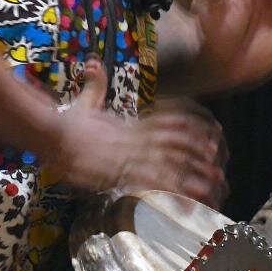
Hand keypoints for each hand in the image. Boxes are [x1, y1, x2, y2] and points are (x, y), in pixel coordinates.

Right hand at [52, 58, 227, 208]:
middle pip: (178, 146)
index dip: (195, 132)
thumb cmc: (66, 122)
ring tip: (212, 193)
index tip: (213, 143)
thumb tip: (94, 64)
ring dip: (192, 180)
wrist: (50, 132)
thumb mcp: (84, 102)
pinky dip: (168, 194)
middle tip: (221, 175)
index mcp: (133, 125)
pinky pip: (149, 184)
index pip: (172, 122)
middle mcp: (137, 138)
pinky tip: (182, 206)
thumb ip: (95, 86)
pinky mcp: (119, 171)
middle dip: (200, 160)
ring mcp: (130, 154)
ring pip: (170, 166)